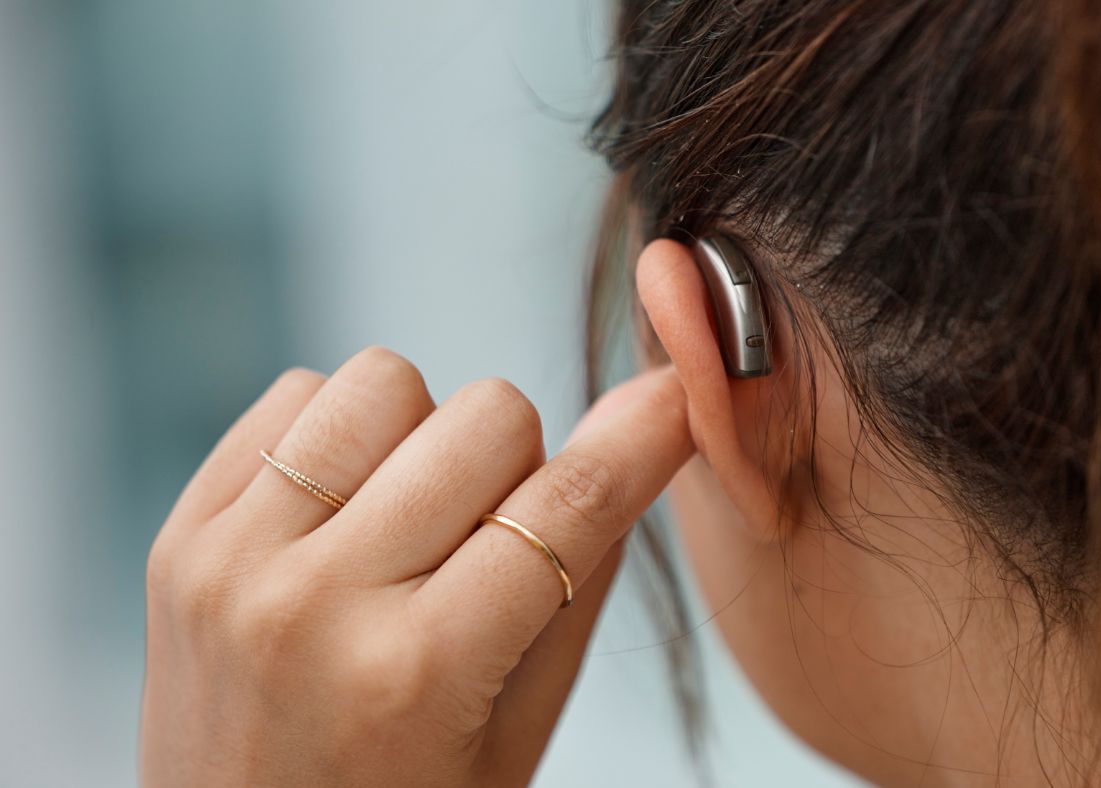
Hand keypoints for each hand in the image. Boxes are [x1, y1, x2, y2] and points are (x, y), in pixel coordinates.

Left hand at [140, 347, 692, 786]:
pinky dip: (340, 437)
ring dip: (423, 438)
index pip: (565, 506)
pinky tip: (341, 514)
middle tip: (486, 541)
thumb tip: (642, 425)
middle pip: (488, 416)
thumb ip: (582, 577)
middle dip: (516, 467)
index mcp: (418, 674)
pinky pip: (294, 396)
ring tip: (405, 522)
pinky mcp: (179, 536)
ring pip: (385, 380)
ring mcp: (233, 564)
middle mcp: (315, 606)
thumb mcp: (519, 727)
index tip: (675, 397)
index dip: (641, 441)